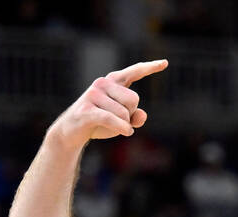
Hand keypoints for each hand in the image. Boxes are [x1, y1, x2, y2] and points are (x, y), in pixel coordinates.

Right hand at [50, 60, 167, 146]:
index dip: (150, 67)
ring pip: (124, 113)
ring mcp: (93, 95)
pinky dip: (122, 128)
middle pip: (134, 99)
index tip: (165, 63)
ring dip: (123, 125)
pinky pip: (112, 119)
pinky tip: (127, 132)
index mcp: (112, 82)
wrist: (72, 132)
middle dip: (130, 114)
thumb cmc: (99, 123)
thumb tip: (142, 115)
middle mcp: (103, 84)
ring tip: (111, 126)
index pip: (134, 72)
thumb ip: (136, 117)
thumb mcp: (122, 120)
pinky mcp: (86, 110)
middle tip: (117, 120)